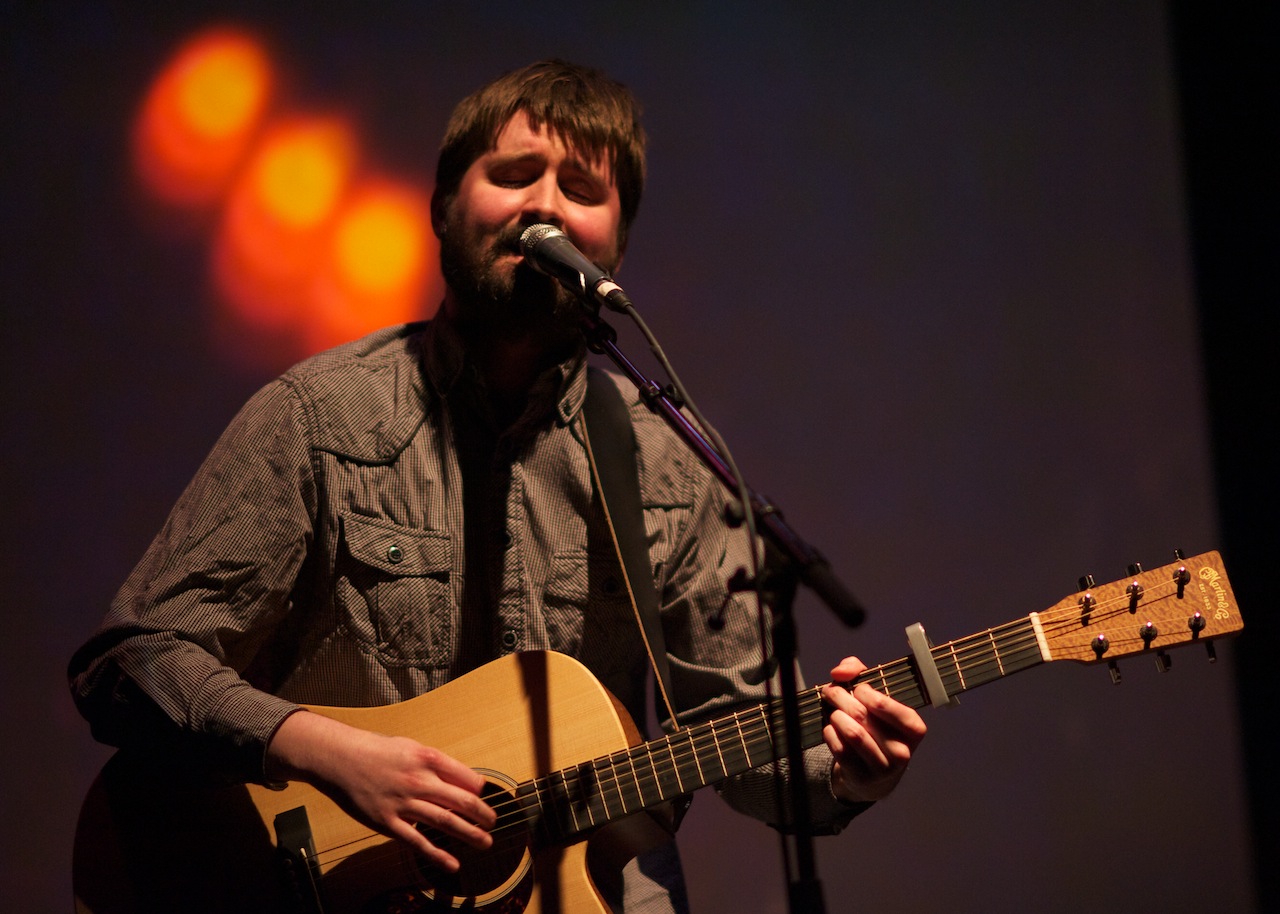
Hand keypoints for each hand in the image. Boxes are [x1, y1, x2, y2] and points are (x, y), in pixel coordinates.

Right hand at [266, 711, 496, 871]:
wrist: (340, 757)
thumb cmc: (376, 750)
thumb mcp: (411, 747)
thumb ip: (435, 765)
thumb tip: (459, 781)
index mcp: (428, 758)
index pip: (468, 778)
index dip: (480, 790)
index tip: (484, 797)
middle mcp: (419, 781)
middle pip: (463, 802)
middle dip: (484, 815)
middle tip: (494, 822)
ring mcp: (404, 803)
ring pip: (446, 822)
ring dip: (471, 834)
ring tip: (486, 842)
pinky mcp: (388, 822)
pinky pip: (418, 841)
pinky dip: (437, 855)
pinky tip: (452, 864)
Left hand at [820, 656, 926, 804]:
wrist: (874, 776)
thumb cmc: (877, 728)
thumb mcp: (876, 699)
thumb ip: (859, 672)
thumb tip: (840, 672)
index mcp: (914, 729)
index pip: (883, 703)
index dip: (863, 691)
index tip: (856, 688)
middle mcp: (902, 751)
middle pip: (861, 715)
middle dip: (839, 697)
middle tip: (831, 692)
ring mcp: (883, 768)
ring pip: (851, 732)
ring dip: (835, 716)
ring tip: (834, 712)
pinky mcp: (862, 777)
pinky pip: (839, 748)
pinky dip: (830, 733)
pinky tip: (832, 729)